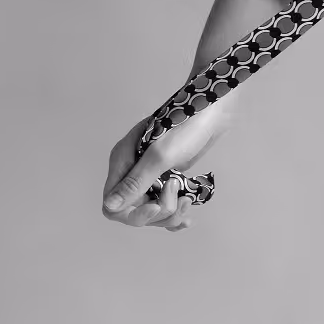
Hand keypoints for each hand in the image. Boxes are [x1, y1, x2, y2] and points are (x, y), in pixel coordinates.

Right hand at [102, 100, 229, 231]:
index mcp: (122, 162)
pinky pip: (166, 205)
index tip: (155, 206)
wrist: (213, 107)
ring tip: (187, 199)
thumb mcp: (160, 156)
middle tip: (177, 193)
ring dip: (171, 212)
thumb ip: (135, 183)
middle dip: (158, 211)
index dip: (132, 214)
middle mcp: (132, 170)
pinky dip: (176, 212)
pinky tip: (188, 217)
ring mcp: (150, 174)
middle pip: (134, 211)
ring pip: (153, 211)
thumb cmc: (186, 126)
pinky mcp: (168, 176)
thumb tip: (109, 206)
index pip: (112, 205)